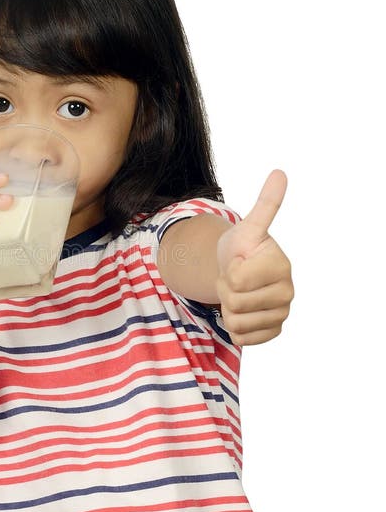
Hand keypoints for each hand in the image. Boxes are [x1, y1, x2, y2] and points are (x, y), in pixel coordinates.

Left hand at [215, 169, 293, 345]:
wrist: (238, 271)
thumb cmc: (241, 248)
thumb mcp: (247, 226)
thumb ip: (265, 204)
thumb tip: (280, 173)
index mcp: (281, 266)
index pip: (235, 279)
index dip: (226, 270)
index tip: (237, 261)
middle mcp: (287, 293)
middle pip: (234, 302)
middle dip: (225, 290)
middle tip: (234, 278)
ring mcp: (282, 314)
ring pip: (235, 323)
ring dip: (227, 309)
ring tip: (237, 293)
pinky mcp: (272, 332)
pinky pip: (241, 338)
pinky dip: (233, 327)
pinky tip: (242, 311)